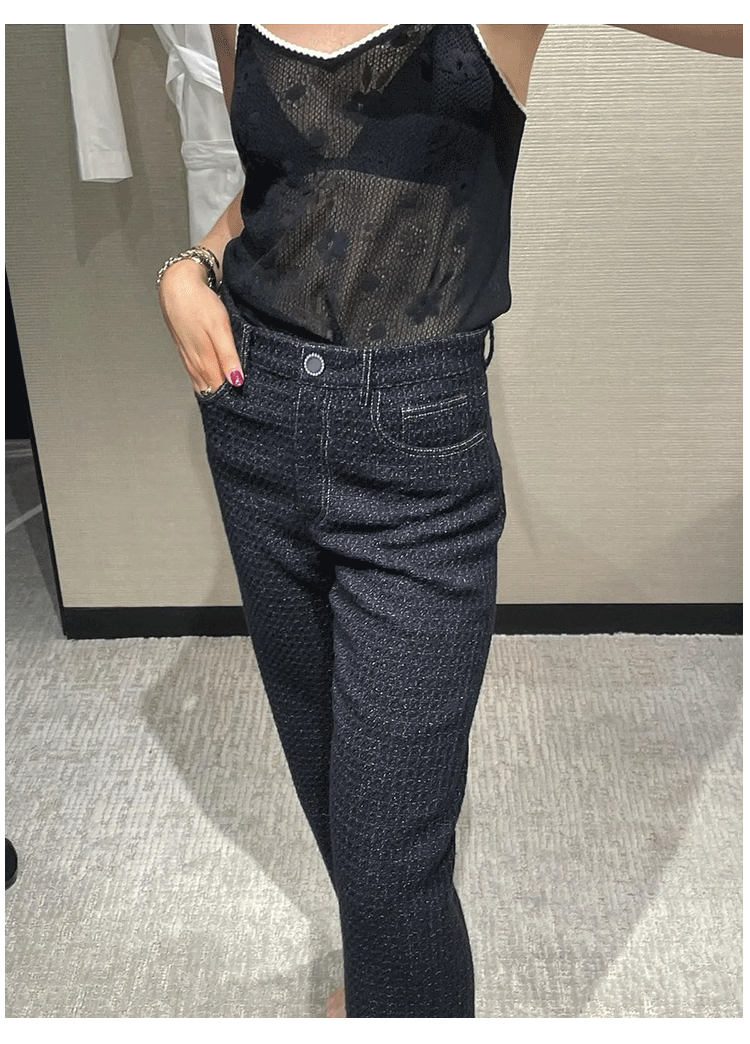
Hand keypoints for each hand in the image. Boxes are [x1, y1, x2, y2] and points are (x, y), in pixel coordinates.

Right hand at [157, 261, 242, 394]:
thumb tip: (236, 381)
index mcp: (205, 357)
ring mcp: (187, 354)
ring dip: (210, 390)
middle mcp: (194, 360)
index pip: (219, 386)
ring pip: (200, 379)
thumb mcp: (219, 328)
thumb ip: (228, 356)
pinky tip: (206, 382)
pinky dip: (201, 379)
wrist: (178, 284)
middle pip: (209, 386)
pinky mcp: (184, 347)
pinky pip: (193, 370)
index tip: (242, 407)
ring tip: (222, 402)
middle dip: (221, 397)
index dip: (230, 398)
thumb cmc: (200, 303)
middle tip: (235, 410)